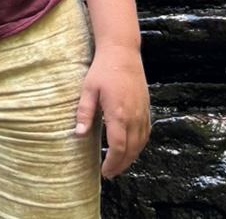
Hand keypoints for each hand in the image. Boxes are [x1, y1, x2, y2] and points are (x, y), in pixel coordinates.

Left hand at [74, 46, 149, 177]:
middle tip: (110, 173)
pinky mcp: (147, 109)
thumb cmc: (103, 69)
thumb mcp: (88, 89)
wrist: (123, 53)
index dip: (112, 162)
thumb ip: (85, 112)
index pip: (118, 147)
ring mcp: (143, 113)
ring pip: (141, 144)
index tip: (104, 171)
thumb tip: (79, 134)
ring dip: (131, 158)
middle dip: (121, 165)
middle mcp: (134, 117)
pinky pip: (146, 134)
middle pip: (131, 150)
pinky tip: (132, 149)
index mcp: (119, 114)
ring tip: (119, 165)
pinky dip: (140, 146)